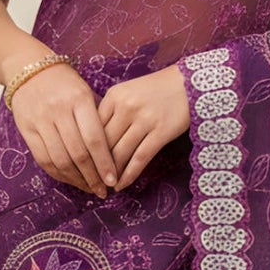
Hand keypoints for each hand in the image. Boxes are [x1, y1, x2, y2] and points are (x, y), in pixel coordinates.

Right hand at [9, 62, 117, 198]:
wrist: (28, 68)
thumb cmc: (65, 82)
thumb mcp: (85, 92)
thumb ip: (97, 119)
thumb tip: (114, 154)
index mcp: (79, 99)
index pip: (94, 138)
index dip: (105, 163)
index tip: (113, 180)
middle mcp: (59, 111)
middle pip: (78, 153)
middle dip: (93, 177)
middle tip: (103, 190)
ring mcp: (41, 121)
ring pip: (60, 160)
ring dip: (76, 179)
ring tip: (89, 188)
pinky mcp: (27, 129)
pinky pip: (44, 159)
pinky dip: (59, 174)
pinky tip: (71, 179)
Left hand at [97, 63, 189, 188]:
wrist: (187, 83)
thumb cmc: (154, 90)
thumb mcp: (127, 92)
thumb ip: (110, 112)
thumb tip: (93, 143)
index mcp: (114, 96)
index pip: (92, 128)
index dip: (86, 150)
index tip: (82, 166)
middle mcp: (126, 108)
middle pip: (104, 143)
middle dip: (96, 166)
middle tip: (90, 182)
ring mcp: (144, 120)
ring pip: (120, 154)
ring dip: (111, 174)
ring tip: (105, 186)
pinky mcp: (161, 132)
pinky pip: (140, 158)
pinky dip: (129, 175)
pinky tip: (122, 185)